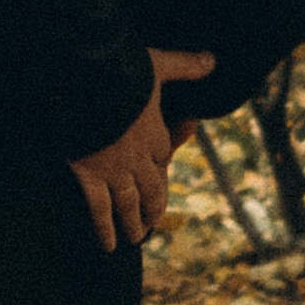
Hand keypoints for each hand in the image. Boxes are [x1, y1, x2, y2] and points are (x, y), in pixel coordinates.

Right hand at [70, 48, 213, 251]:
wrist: (92, 82)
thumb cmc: (127, 71)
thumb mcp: (160, 65)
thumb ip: (186, 66)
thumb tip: (214, 59)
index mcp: (155, 134)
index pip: (162, 159)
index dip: (161, 172)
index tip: (159, 183)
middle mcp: (139, 158)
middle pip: (149, 190)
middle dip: (151, 208)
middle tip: (150, 224)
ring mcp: (114, 170)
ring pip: (128, 203)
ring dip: (133, 223)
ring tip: (135, 238)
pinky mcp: (89, 174)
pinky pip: (99, 207)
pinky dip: (104, 228)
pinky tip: (108, 245)